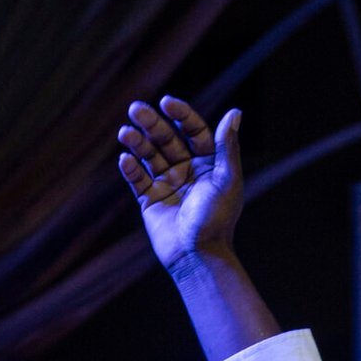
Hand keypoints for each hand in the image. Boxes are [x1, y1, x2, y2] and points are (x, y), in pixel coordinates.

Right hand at [117, 94, 243, 274]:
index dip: (181, 115)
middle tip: (135, 109)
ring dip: (137, 142)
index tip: (166, 103)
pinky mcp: (150, 201)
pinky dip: (130, 168)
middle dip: (151, 123)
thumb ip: (227, 147)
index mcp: (209, 164)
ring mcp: (167, 185)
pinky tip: (125, 159)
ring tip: (125, 133)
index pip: (193, 131)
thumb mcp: (226, 180)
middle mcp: (188, 171)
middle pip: (167, 139)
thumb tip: (235, 112)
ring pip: (148, 156)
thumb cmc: (216, 220)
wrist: (198, 257)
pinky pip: (137, 179)